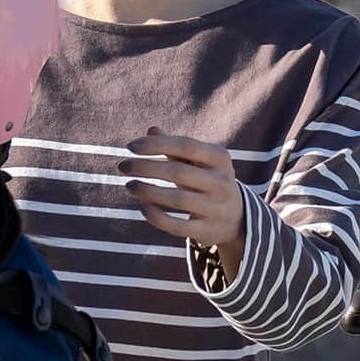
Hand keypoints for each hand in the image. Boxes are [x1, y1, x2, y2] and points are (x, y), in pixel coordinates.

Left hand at [125, 133, 246, 272]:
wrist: (236, 218)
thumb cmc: (208, 181)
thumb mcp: (199, 162)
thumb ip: (176, 147)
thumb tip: (152, 129)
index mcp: (220, 159)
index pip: (186, 145)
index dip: (157, 144)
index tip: (130, 147)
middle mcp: (222, 182)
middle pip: (178, 172)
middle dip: (146, 168)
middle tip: (122, 166)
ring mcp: (216, 208)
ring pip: (177, 199)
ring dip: (147, 191)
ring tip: (129, 186)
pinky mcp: (208, 230)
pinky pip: (177, 226)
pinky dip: (157, 217)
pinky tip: (143, 207)